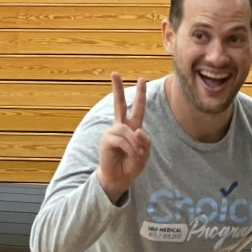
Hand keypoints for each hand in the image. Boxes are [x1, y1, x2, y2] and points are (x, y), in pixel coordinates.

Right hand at [97, 72, 151, 202]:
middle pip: (119, 104)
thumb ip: (145, 141)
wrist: (119, 178)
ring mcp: (112, 132)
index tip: (141, 79)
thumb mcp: (145, 153)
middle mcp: (121, 127)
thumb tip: (136, 130)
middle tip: (114, 73)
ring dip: (135, 145)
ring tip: (136, 156)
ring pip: (127, 131)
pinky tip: (131, 156)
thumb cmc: (131, 165)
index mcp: (132, 127)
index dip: (140, 95)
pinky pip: (122, 140)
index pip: (137, 108)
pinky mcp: (106, 140)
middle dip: (118, 89)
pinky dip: (130, 149)